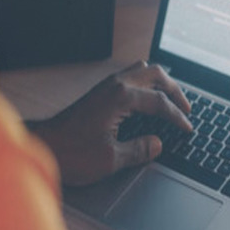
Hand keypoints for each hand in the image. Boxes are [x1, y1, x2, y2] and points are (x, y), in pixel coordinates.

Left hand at [30, 61, 191, 185]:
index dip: (177, 117)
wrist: (42, 146)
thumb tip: (158, 144)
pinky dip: (146, 85)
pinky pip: (130, 77)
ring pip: (142, 71)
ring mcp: (106, 86)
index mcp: (121, 97)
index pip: (160, 103)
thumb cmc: (70, 152)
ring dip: (160, 83)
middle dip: (175, 91)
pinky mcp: (100, 92)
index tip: (187, 129)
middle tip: (187, 109)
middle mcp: (114, 85)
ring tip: (171, 101)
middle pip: (156, 75)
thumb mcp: (111, 158)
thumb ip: (139, 150)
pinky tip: (148, 101)